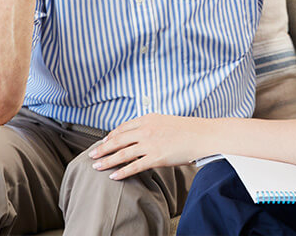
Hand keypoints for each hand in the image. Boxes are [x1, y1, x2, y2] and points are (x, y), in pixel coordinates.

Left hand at [89, 114, 210, 179]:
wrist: (203, 135)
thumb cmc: (187, 129)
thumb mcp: (165, 120)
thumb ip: (151, 125)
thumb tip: (140, 133)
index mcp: (147, 119)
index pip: (123, 128)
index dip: (110, 136)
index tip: (104, 142)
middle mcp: (146, 130)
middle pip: (117, 140)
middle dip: (102, 148)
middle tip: (91, 154)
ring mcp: (150, 144)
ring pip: (122, 153)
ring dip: (107, 160)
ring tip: (96, 165)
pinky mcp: (156, 158)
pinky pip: (134, 166)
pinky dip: (122, 172)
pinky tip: (113, 176)